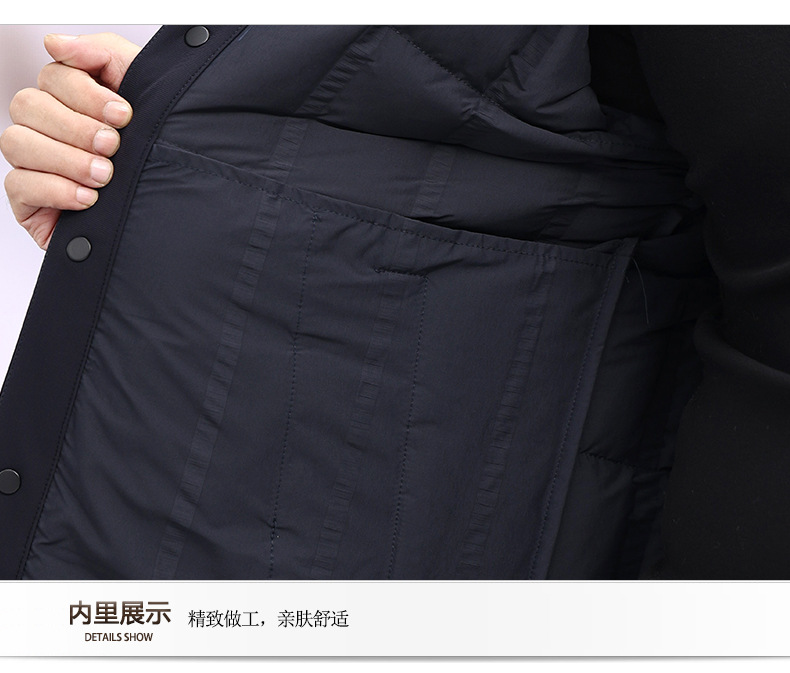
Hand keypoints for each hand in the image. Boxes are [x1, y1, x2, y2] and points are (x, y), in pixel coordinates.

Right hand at [1, 32, 140, 248]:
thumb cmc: (156, 153)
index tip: (123, 114)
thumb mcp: (144, 92)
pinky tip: (87, 197)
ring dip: (66, 159)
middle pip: (28, 106)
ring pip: (17, 143)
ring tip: (104, 175)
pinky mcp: (29, 201)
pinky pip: (18, 185)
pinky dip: (55, 189)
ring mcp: (35, 164)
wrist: (171, 213)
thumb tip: (57, 43)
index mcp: (72, 100)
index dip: (85, 94)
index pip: (53, 77)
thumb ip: (104, 55)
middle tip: (113, 145)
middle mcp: (48, 128)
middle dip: (75, 127)